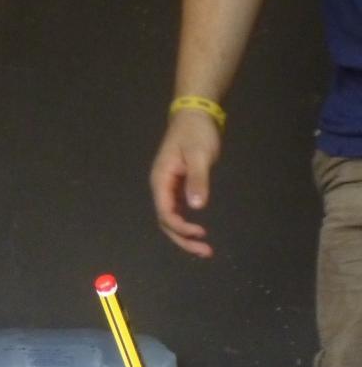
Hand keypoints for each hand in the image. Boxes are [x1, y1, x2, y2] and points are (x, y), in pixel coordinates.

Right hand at [148, 111, 222, 257]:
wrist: (194, 114)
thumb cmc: (195, 133)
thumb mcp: (200, 155)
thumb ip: (198, 180)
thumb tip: (196, 207)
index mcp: (161, 180)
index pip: (165, 213)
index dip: (180, 227)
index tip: (201, 233)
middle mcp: (161, 187)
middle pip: (166, 221)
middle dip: (182, 238)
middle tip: (205, 252)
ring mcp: (168, 187)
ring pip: (171, 217)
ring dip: (184, 234)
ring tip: (204, 248)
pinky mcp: (177, 185)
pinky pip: (177, 210)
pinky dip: (187, 223)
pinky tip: (198, 230)